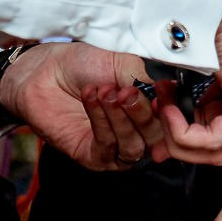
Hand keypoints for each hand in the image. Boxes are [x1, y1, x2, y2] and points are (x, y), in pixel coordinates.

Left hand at [0, 40, 169, 169]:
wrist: (45, 71)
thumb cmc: (84, 64)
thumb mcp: (124, 63)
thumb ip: (151, 78)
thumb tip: (176, 88)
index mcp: (152, 110)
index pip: (173, 120)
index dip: (171, 108)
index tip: (163, 90)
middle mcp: (138, 132)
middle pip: (157, 138)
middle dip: (142, 113)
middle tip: (127, 91)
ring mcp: (117, 147)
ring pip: (134, 146)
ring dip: (120, 118)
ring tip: (105, 92)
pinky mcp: (93, 157)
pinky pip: (108, 147)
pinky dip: (101, 121)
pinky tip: (92, 98)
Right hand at [155, 0, 221, 164]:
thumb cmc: (205, 13)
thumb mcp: (195, 64)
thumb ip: (188, 95)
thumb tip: (166, 119)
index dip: (187, 141)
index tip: (160, 127)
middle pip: (221, 148)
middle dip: (181, 144)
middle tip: (157, 124)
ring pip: (220, 148)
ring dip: (180, 135)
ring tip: (163, 105)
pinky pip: (219, 138)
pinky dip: (187, 132)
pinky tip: (170, 109)